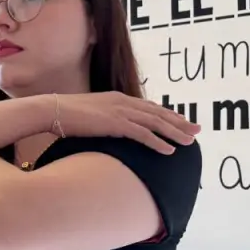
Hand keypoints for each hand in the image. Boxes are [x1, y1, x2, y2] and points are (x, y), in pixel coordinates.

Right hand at [43, 92, 200, 154]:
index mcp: (117, 99)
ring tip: (190, 142)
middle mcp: (123, 102)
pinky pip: (143, 134)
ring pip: (156, 123)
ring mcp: (120, 112)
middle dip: (179, 122)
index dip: (167, 114)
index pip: (149, 107)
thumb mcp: (89, 115)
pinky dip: (158, 142)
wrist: (53, 110)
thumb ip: (102, 118)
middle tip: (197, 130)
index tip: (181, 121)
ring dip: (175, 133)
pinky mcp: (116, 123)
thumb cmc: (64, 116)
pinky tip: (169, 151)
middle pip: (158, 113)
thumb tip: (106, 128)